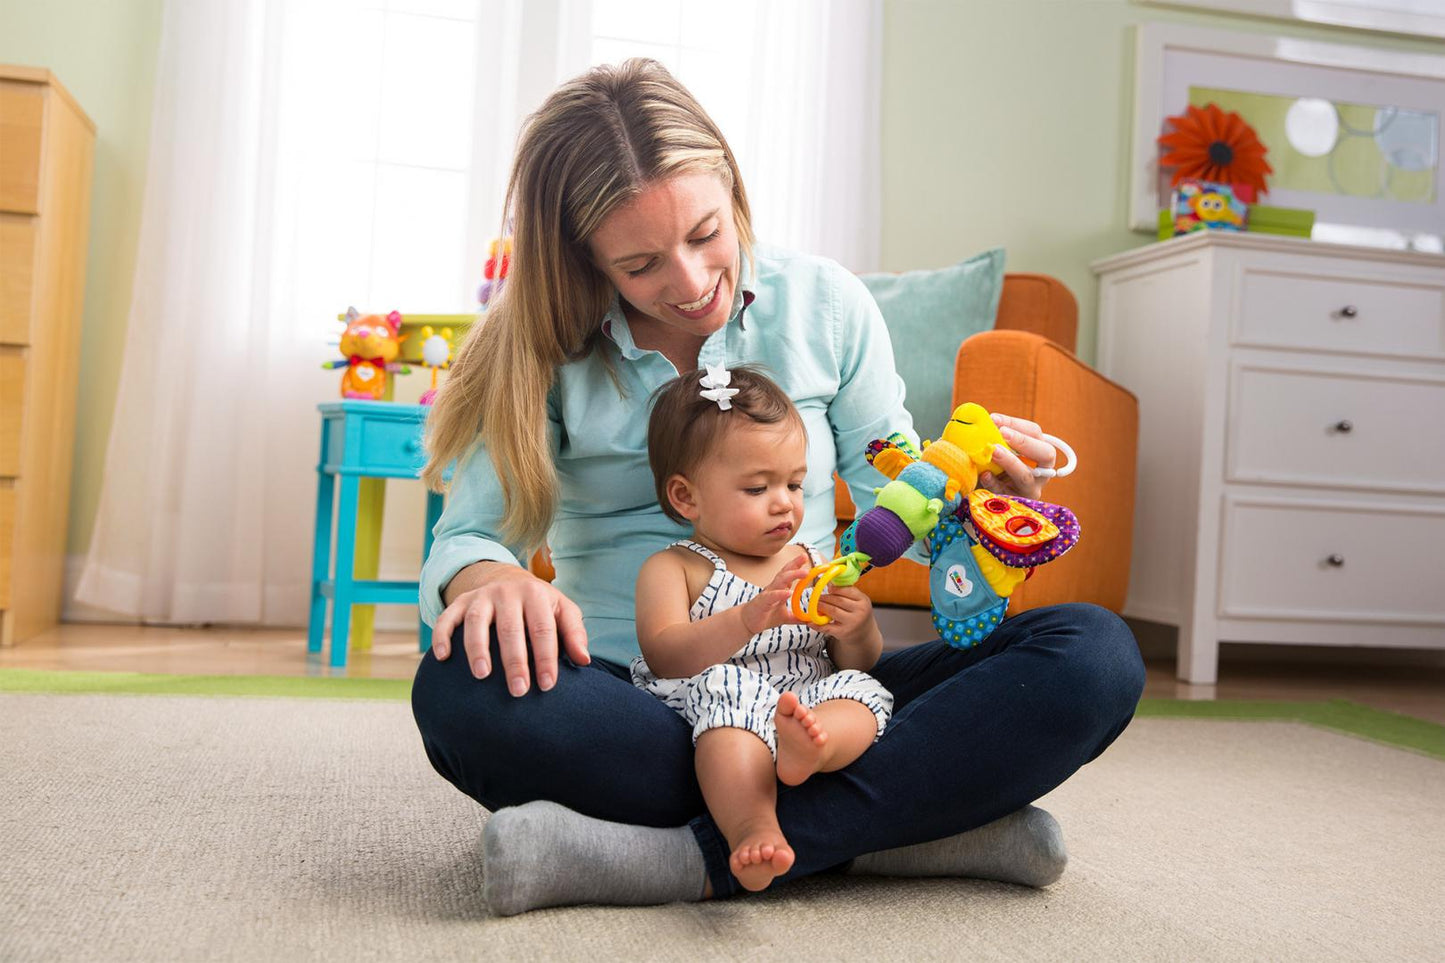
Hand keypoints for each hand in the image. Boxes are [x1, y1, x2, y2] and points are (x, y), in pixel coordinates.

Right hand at [432, 563, 589, 694]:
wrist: (510, 580)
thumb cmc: (541, 606)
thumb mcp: (563, 611)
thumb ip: (574, 634)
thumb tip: (584, 660)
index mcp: (536, 595)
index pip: (542, 629)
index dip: (546, 658)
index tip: (547, 685)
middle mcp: (507, 593)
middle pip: (510, 628)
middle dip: (514, 661)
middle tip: (518, 691)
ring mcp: (482, 596)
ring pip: (476, 621)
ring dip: (477, 648)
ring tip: (482, 675)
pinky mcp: (461, 601)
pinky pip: (447, 617)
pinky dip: (442, 635)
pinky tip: (442, 657)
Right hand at [740, 554, 811, 635]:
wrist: (747, 622)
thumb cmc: (765, 615)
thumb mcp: (785, 617)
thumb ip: (797, 617)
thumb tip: (809, 620)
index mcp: (779, 589)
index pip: (788, 573)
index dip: (796, 564)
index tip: (804, 557)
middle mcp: (773, 588)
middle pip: (785, 573)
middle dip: (795, 564)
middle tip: (804, 557)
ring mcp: (767, 594)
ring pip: (779, 581)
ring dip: (792, 575)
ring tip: (804, 573)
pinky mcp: (762, 603)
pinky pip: (771, 596)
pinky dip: (780, 594)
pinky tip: (788, 592)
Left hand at [816, 585, 874, 645]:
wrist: (864, 633)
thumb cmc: (858, 613)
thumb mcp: (858, 600)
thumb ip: (846, 591)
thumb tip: (829, 582)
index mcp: (863, 601)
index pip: (847, 591)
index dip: (835, 588)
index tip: (827, 588)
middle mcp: (860, 612)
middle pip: (838, 600)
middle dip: (825, 597)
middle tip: (817, 597)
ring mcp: (851, 623)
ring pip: (833, 611)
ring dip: (821, 606)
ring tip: (815, 605)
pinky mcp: (843, 632)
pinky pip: (827, 627)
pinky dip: (817, 624)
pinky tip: (810, 622)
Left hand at [980, 412, 1055, 499]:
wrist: (991, 497)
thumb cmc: (997, 467)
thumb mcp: (1002, 451)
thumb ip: (997, 438)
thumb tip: (982, 422)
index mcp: (1039, 452)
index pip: (1035, 433)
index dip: (1016, 424)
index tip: (994, 419)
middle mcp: (1042, 470)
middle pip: (1045, 454)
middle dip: (1024, 441)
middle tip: (1003, 433)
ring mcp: (1031, 489)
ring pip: (1026, 476)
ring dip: (1010, 462)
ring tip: (994, 451)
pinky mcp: (1017, 503)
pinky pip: (1007, 493)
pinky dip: (995, 483)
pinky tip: (985, 475)